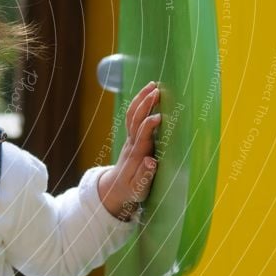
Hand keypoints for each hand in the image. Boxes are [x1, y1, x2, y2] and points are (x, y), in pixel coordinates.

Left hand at [98, 81, 160, 219]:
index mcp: (136, 155)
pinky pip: (133, 116)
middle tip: (156, 91)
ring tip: (152, 85)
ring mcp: (130, 139)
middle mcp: (132, 144)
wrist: (116, 189)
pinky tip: (147, 93)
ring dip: (141, 99)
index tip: (159, 117)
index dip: (148, 126)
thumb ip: (145, 176)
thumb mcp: (139, 189)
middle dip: (145, 105)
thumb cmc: (131, 190)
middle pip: (135, 120)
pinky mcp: (131, 137)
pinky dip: (139, 103)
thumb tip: (150, 161)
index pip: (141, 137)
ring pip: (132, 115)